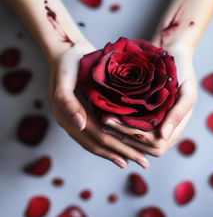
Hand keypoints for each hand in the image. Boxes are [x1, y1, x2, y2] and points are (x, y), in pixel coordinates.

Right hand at [49, 44, 148, 168]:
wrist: (67, 54)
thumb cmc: (67, 64)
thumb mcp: (64, 78)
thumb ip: (67, 102)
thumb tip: (79, 125)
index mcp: (68, 117)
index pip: (95, 138)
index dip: (113, 149)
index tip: (131, 160)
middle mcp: (74, 122)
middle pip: (100, 144)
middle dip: (121, 154)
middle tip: (143, 163)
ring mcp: (80, 119)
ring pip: (101, 141)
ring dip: (119, 151)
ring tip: (138, 158)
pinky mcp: (88, 113)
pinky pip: (101, 131)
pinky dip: (114, 140)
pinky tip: (127, 143)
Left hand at [103, 43, 196, 156]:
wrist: (173, 52)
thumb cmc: (181, 70)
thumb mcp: (187, 90)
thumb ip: (179, 113)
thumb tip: (164, 136)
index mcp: (176, 126)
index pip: (156, 145)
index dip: (136, 139)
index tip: (116, 123)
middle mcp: (164, 128)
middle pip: (144, 146)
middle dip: (124, 136)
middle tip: (105, 123)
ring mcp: (155, 122)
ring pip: (136, 139)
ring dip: (119, 133)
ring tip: (103, 121)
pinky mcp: (146, 114)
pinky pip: (133, 127)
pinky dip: (120, 125)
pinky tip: (108, 117)